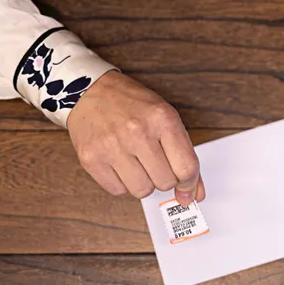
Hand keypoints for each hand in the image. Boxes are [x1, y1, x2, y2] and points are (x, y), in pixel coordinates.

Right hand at [67, 71, 204, 202]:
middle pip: (165, 182)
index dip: (190, 184)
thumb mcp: (164, 117)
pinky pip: (118, 191)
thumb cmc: (131, 104)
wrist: (89, 91)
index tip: (187, 190)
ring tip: (136, 162)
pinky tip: (119, 164)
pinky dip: (122, 183)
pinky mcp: (91, 159)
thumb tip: (194, 193)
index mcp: (162, 118)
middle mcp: (137, 132)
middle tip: (156, 163)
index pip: (186, 167)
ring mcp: (112, 146)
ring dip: (143, 182)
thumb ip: (182, 152)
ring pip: (142, 191)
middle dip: (164, 177)